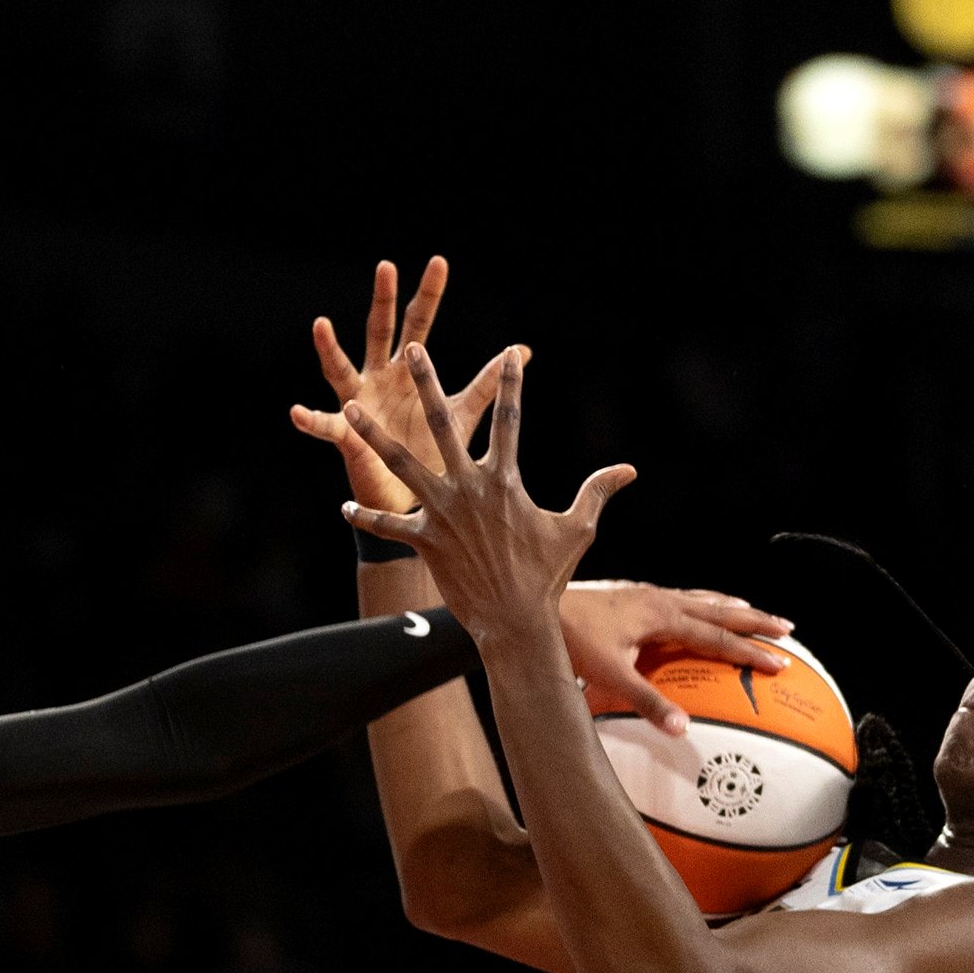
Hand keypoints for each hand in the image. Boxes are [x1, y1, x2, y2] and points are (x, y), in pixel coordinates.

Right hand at [290, 257, 519, 515]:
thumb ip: (485, 383)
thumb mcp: (460, 413)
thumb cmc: (432, 451)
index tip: (439, 262)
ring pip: (340, 369)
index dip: (428, 295)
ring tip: (321, 325)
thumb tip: (522, 351)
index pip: (419, 324)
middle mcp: (380, 378)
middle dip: (383, 300)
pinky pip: (326, 425)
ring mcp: (359, 402)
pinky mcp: (348, 434)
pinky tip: (297, 412)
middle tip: (387, 266)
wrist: (414, 498)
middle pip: (380, 331)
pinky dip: (311, 419)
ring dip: (329, 348)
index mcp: (408, 372)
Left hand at [343, 345, 632, 642]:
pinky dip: (365, 518)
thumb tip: (630, 469)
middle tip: (414, 351)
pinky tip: (343, 508)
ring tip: (350, 408)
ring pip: (401, 464)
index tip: (508, 353)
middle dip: (428, 383)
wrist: (515, 621)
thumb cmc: (547, 576)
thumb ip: (597, 492)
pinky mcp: (424, 540)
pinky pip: (388, 525)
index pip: (508, 420)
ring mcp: (443, 512)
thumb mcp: (578, 529)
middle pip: (445, 424)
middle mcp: (470, 488)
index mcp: (505, 480)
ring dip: (373, 436)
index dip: (510, 384)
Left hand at [562, 580, 794, 732]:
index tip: (781, 663)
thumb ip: (648, 702)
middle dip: (754, 621)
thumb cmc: (571, 641)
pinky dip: (701, 602)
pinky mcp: (633, 596)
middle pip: (719, 610)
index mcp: (663, 617)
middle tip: (787, 628)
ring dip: (730, 607)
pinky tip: (697, 607)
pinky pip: (680, 598)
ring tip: (752, 612)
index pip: (717, 637)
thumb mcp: (611, 676)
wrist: (538, 607)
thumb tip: (684, 731)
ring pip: (701, 599)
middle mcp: (661, 600)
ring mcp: (646, 595)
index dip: (750, 652)